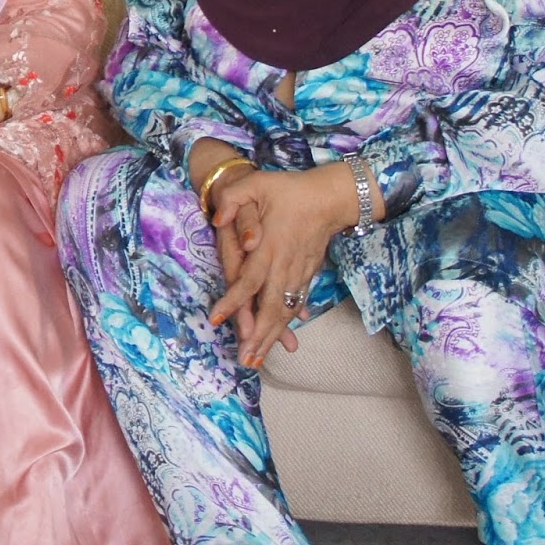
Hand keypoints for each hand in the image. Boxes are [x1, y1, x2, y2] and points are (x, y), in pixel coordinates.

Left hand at [208, 166, 346, 367]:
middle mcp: (284, 265)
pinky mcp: (308, 274)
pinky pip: (297, 305)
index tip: (216, 319)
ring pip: (284, 311)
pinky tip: (284, 341)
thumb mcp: (256, 183)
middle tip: (244, 361)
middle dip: (256, 335)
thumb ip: (233, 198)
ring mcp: (299, 272)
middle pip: (269, 307)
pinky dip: (288, 325)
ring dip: (272, 337)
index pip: (248, 280)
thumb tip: (218, 219)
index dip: (233, 301)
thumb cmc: (288, 189)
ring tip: (258, 361)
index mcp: (269, 247)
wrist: (329, 197)